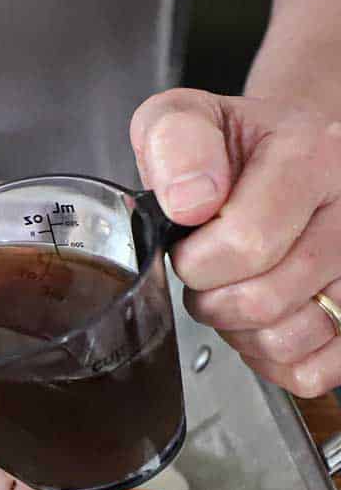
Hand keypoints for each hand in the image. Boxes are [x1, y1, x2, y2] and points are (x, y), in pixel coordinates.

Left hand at [130, 89, 340, 397]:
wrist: (283, 155)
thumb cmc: (230, 148)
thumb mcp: (183, 118)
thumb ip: (173, 142)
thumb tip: (189, 200)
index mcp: (313, 155)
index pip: (246, 242)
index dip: (196, 259)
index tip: (189, 242)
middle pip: (264, 299)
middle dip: (210, 296)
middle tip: (207, 272)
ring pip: (290, 340)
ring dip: (240, 331)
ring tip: (235, 291)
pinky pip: (315, 371)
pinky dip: (273, 361)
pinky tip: (263, 322)